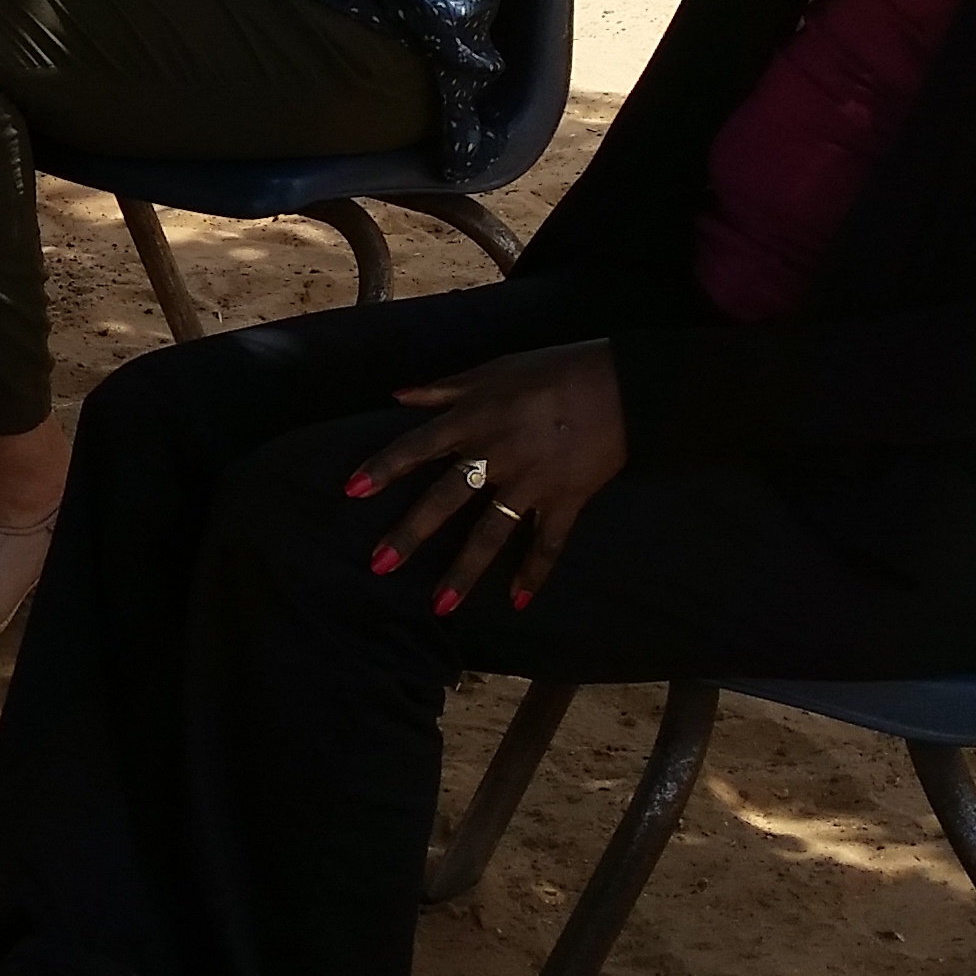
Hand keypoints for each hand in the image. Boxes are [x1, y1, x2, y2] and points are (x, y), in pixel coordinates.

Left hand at [343, 342, 628, 615]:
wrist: (623, 385)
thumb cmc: (554, 370)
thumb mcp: (494, 369)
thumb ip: (443, 388)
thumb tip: (397, 396)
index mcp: (474, 419)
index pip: (417, 446)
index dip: (383, 467)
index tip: (351, 491)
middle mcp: (496, 455)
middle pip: (445, 499)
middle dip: (411, 534)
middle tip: (379, 566)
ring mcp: (531, 482)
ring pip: (491, 533)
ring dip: (464, 572)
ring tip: (439, 606)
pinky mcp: (565, 500)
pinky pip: (547, 543)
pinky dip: (535, 574)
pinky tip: (519, 602)